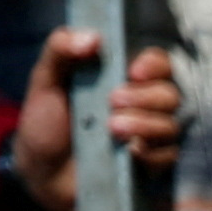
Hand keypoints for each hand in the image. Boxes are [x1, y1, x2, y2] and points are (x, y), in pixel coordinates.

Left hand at [13, 30, 184, 210]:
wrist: (41, 172)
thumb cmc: (45, 123)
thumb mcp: (45, 80)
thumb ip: (60, 50)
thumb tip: (93, 38)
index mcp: (121, 78)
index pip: (158, 63)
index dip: (154, 65)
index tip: (133, 72)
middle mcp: (142, 105)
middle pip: (170, 94)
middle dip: (145, 98)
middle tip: (112, 102)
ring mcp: (148, 137)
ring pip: (171, 125)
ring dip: (145, 125)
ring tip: (112, 129)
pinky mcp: (149, 166)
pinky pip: (167, 157)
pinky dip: (151, 153)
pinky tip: (129, 153)